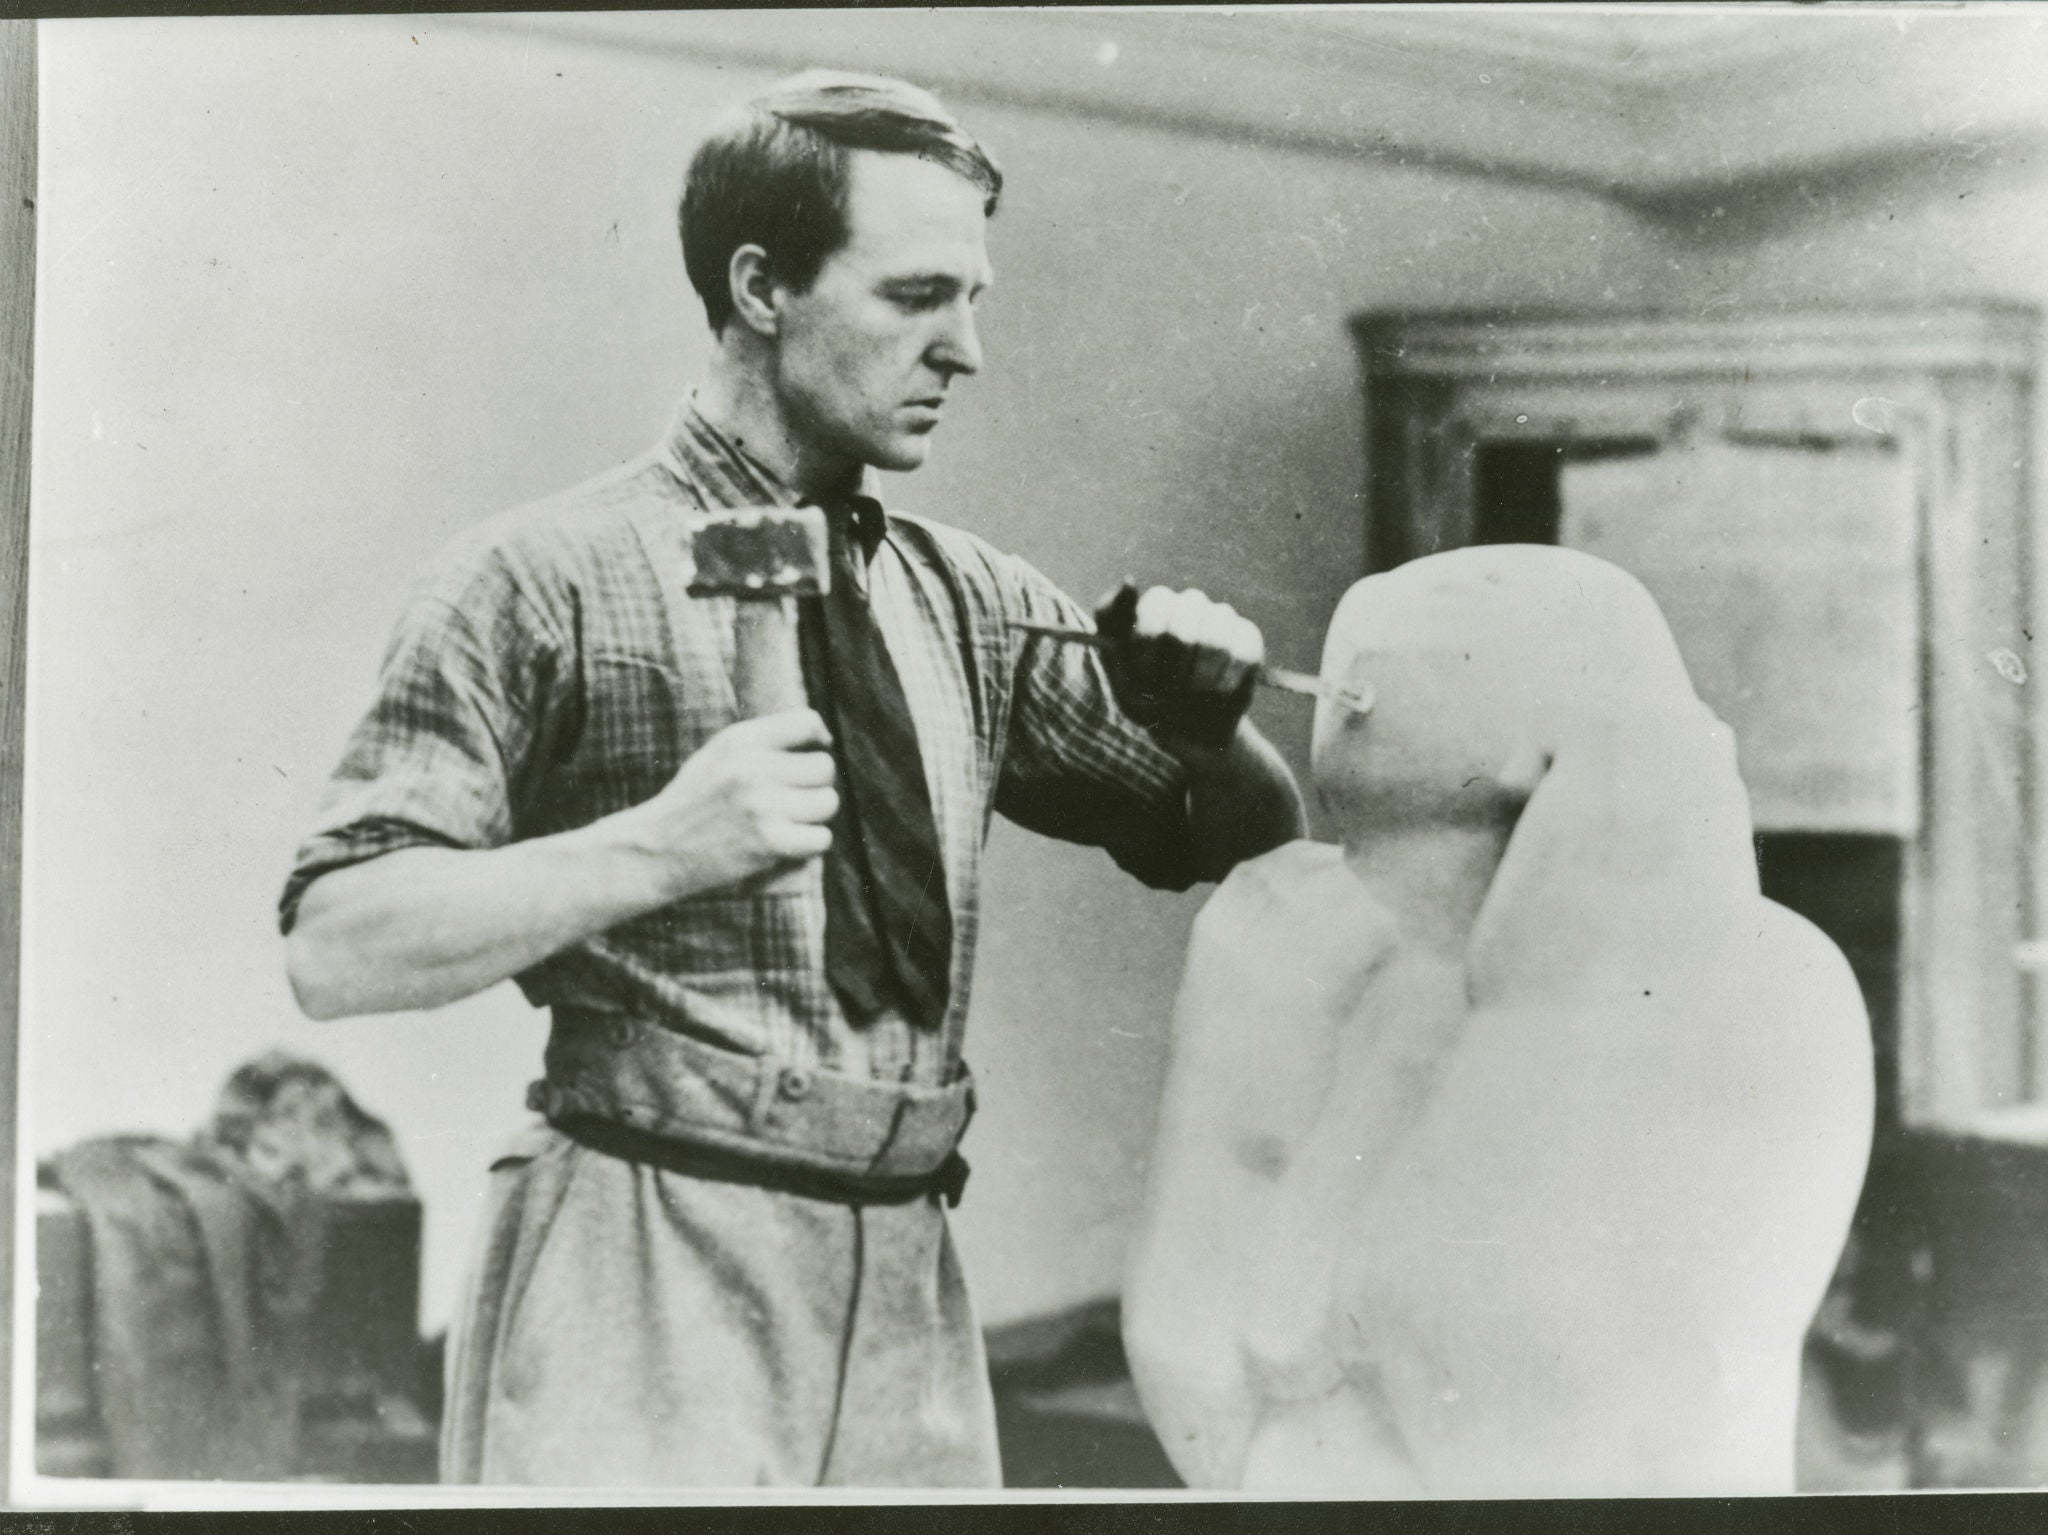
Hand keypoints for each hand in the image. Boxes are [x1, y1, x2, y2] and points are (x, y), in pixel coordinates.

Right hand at [620, 708, 837, 900]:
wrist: (655, 852)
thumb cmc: (694, 805)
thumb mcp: (718, 757)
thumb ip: (763, 744)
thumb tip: (822, 739)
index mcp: (740, 741)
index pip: (806, 722)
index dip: (819, 739)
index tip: (816, 752)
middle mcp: (752, 768)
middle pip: (824, 768)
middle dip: (814, 786)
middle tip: (791, 801)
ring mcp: (762, 805)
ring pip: (827, 803)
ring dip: (812, 818)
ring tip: (784, 825)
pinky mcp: (770, 842)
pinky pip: (821, 839)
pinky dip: (808, 847)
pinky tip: (784, 847)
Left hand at [1094, 581, 1262, 762]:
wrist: (1190, 732)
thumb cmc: (1148, 699)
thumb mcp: (1117, 667)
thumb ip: (1111, 619)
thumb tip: (1131, 579)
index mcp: (1156, 606)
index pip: (1156, 605)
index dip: (1148, 646)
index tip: (1144, 675)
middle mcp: (1190, 603)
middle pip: (1183, 626)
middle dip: (1172, 672)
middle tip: (1169, 692)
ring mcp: (1221, 618)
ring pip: (1214, 641)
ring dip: (1198, 681)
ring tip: (1191, 695)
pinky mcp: (1248, 638)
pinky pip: (1242, 654)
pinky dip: (1224, 684)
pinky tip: (1216, 694)